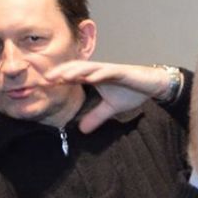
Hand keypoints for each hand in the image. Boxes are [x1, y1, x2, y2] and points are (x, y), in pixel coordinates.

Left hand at [46, 61, 179, 132]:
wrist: (153, 85)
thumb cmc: (133, 91)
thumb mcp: (111, 108)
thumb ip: (96, 116)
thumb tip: (82, 130)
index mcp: (95, 76)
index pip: (73, 75)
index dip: (59, 78)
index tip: (44, 84)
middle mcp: (100, 70)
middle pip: (77, 68)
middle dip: (61, 72)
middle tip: (46, 78)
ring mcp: (111, 69)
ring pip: (90, 67)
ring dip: (76, 70)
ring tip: (63, 76)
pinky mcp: (123, 71)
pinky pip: (109, 71)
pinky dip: (99, 73)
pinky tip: (90, 77)